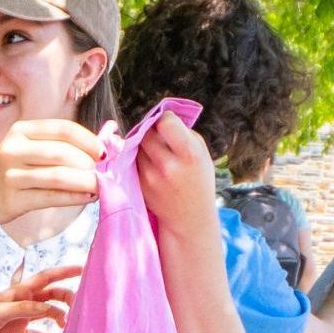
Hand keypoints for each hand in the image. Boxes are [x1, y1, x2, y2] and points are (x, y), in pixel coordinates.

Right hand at [0, 120, 102, 226]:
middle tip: (101, 174)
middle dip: (88, 164)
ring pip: (59, 177)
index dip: (88, 140)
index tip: (104, 153)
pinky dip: (74, 197)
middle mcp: (13, 149)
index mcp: (20, 131)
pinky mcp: (13, 198)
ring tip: (99, 187)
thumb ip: (58, 146)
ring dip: (86, 183)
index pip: (62, 129)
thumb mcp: (27, 149)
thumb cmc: (12, 170)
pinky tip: (87, 198)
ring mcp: (11, 174)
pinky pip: (51, 197)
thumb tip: (104, 149)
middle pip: (62, 153)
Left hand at [0, 264, 80, 332]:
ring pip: (46, 314)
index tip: (83, 270)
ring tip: (66, 327)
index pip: (44, 279)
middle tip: (78, 306)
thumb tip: (46, 308)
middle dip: (66, 297)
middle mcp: (21, 304)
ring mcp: (19, 319)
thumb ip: (20, 310)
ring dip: (59, 318)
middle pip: (50, 296)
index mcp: (16, 293)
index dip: (63, 273)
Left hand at [135, 112, 217, 236]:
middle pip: (147, 133)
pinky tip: (151, 165)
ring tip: (157, 153)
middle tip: (159, 137)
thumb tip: (161, 116)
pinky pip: (132, 160)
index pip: (166, 122)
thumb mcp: (201, 154)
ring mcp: (151, 176)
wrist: (190, 216)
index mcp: (190, 154)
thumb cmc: (198, 179)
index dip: (166, 120)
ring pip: (137, 146)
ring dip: (143, 145)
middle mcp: (169, 165)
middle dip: (152, 131)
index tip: (169, 124)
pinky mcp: (139, 184)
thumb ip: (183, 133)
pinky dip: (138, 158)